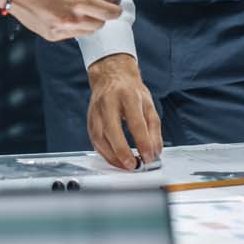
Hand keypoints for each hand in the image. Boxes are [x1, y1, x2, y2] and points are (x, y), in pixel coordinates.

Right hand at [0, 0, 120, 41]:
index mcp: (79, 1)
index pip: (110, 12)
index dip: (115, 8)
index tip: (113, 2)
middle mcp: (72, 19)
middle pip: (101, 24)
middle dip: (102, 14)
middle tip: (95, 2)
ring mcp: (62, 30)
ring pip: (88, 31)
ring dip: (89, 21)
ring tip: (78, 7)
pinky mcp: (52, 36)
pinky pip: (72, 34)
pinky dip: (73, 26)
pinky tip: (63, 13)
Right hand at [86, 54, 161, 170]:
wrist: (111, 76)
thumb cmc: (131, 91)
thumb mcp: (148, 105)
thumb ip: (153, 129)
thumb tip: (154, 152)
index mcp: (128, 96)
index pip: (135, 122)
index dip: (142, 142)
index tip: (149, 157)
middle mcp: (108, 102)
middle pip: (112, 131)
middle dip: (123, 152)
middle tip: (133, 165)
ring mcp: (96, 111)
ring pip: (100, 138)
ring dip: (112, 157)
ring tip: (126, 166)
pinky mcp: (89, 120)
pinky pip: (95, 141)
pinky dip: (105, 154)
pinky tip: (115, 160)